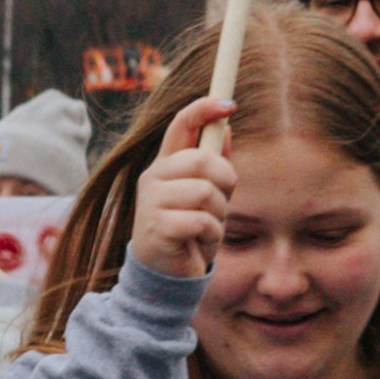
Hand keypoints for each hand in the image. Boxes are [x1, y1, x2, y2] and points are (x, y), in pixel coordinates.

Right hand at [131, 99, 233, 289]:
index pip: (180, 125)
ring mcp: (151, 202)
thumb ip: (213, 163)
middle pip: (202, 160)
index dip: (203, 109)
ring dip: (218, 214)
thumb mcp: (206, 194)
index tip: (228, 104)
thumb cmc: (189, 231)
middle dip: (224, 181)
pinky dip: (211, 235)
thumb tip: (225, 127)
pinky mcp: (156, 227)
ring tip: (206, 227)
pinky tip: (198, 243)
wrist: (167, 274)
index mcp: (166, 165)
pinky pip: (201, 221)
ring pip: (204, 192)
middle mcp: (153, 178)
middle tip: (221, 202)